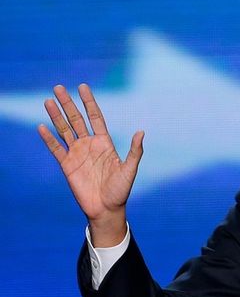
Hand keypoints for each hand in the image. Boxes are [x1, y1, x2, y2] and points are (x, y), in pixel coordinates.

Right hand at [38, 84, 143, 246]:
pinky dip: (49, 138)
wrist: (107, 209)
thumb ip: (135, 151)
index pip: (95, 117)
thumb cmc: (121, 190)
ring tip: (48, 101)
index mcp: (105, 143)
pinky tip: (41, 126)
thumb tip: (141, 132)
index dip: (89, 102)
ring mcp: (77, 154)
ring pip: (64, 130)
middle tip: (58, 87)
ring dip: (56, 116)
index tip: (82, 87)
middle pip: (76, 119)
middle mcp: (89, 145)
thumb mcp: (130, 169)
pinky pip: (56, 149)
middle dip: (68, 103)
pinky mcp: (67, 165)